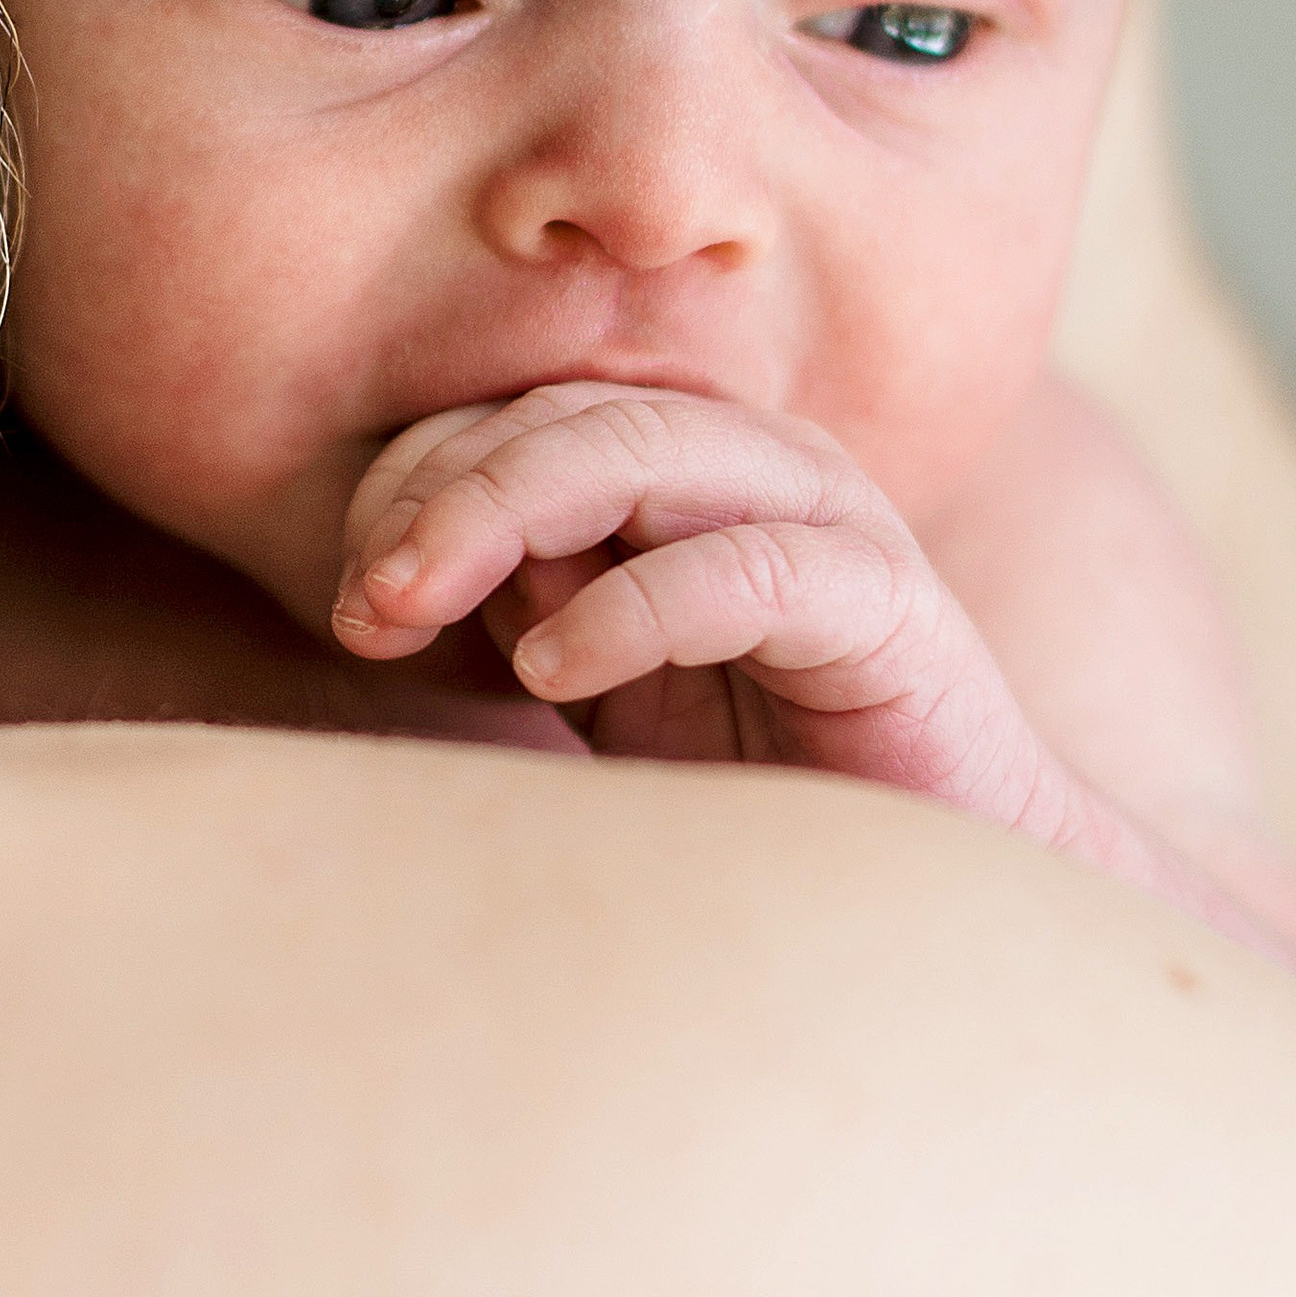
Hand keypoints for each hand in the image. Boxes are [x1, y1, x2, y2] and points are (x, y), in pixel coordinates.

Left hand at [334, 384, 1077, 799]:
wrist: (946, 879)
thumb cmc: (763, 769)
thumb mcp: (609, 678)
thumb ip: (528, 596)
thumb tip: (406, 564)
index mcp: (687, 462)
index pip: (521, 417)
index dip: (416, 482)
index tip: (349, 592)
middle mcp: (757, 461)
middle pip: (569, 419)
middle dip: (444, 494)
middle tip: (362, 597)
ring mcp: (829, 517)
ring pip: (646, 453)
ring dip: (508, 516)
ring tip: (415, 606)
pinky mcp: (887, 602)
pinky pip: (747, 568)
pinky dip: (634, 604)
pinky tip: (549, 666)